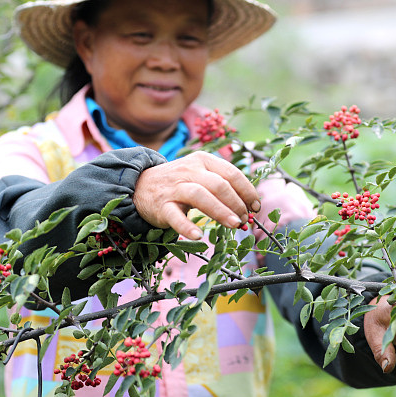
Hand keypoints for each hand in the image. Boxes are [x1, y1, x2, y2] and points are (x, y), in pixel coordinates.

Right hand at [133, 151, 260, 239]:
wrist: (140, 185)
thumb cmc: (179, 182)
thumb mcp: (201, 174)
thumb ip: (223, 186)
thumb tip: (249, 208)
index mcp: (203, 160)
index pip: (231, 173)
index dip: (247, 191)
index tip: (255, 207)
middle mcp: (189, 170)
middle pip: (219, 184)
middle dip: (237, 203)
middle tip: (244, 219)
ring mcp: (175, 188)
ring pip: (200, 196)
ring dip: (220, 211)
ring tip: (235, 224)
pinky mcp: (161, 205)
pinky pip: (175, 216)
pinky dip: (187, 227)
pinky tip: (198, 236)